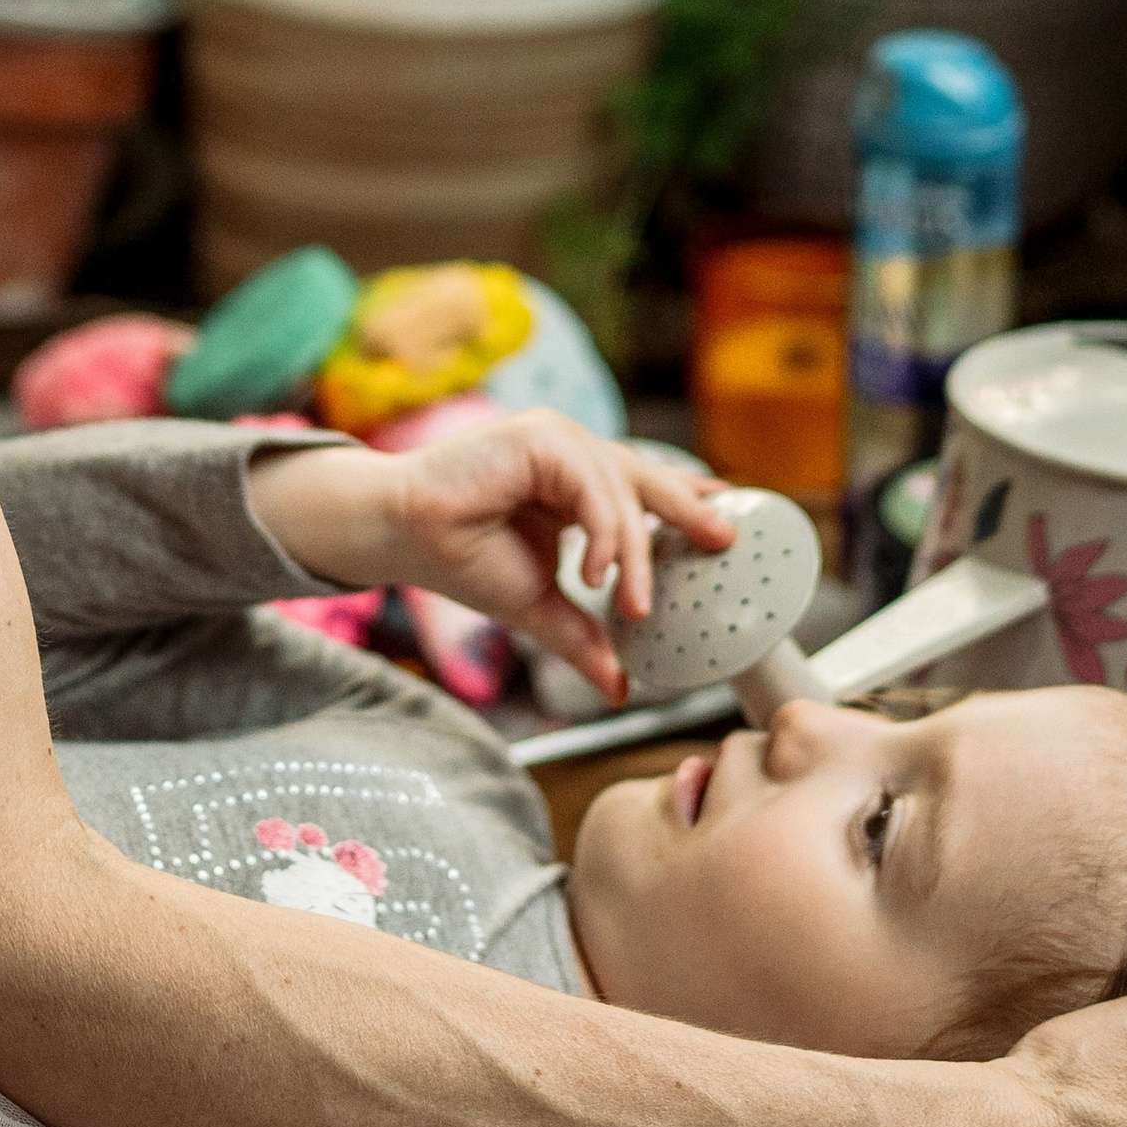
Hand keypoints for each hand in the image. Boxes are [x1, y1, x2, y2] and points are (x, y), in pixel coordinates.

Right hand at [248, 416, 732, 698]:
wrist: (400, 536)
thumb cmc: (460, 559)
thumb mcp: (538, 607)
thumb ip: (582, 638)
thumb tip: (620, 688)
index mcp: (572, 483)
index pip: (642, 486)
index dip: (685, 500)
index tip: (725, 521)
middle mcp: (569, 455)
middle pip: (645, 480)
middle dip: (688, 512)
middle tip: (726, 542)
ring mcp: (556, 440)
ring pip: (621, 491)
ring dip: (635, 555)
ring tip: (632, 604)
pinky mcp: (539, 437)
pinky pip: (592, 486)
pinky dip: (603, 534)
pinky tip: (596, 576)